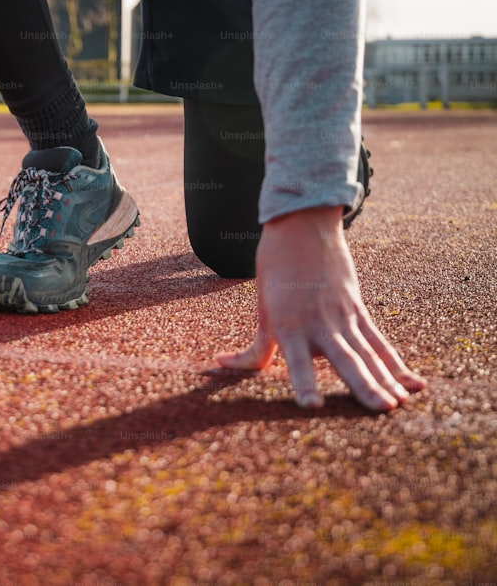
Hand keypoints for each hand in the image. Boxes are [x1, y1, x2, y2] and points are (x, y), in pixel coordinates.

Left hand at [216, 206, 425, 410]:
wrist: (302, 227)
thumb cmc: (275, 269)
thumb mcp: (263, 309)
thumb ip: (255, 347)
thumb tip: (221, 364)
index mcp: (289, 325)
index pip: (296, 361)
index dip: (304, 383)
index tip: (313, 405)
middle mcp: (319, 323)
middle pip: (345, 360)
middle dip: (363, 386)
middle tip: (381, 408)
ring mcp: (343, 316)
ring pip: (367, 354)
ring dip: (384, 381)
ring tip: (397, 404)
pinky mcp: (359, 310)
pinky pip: (379, 341)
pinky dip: (395, 363)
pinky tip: (414, 383)